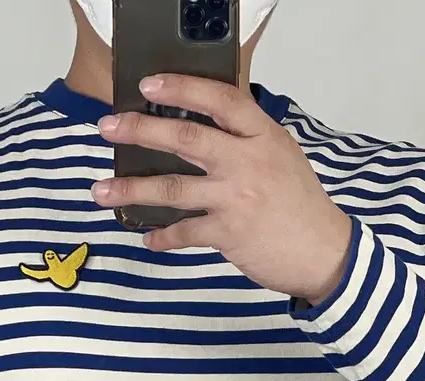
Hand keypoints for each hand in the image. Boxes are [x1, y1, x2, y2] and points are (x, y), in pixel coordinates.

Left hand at [91, 74, 354, 306]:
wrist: (323, 252)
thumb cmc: (300, 204)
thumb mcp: (281, 156)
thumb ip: (245, 139)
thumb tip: (203, 127)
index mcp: (262, 135)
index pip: (220, 99)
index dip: (182, 88)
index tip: (148, 85)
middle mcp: (247, 162)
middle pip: (186, 138)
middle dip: (141, 130)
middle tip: (108, 127)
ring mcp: (236, 198)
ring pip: (173, 187)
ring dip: (132, 189)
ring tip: (101, 191)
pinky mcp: (228, 234)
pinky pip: (184, 232)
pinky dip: (163, 237)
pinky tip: (148, 238)